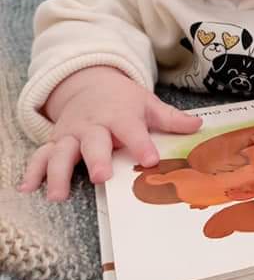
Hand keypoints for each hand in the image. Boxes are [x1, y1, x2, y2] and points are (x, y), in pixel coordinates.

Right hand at [18, 67, 201, 200]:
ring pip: (61, 152)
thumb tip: (199, 125)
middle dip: (96, 159)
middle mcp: (94, 125)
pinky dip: (33, 172)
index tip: (150, 160)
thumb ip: (171, 119)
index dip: (141, 144)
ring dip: (57, 172)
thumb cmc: (124, 101)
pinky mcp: (55, 142)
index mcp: (120, 115)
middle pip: (94, 142)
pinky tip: (28, 188)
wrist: (89, 83)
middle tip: (100, 177)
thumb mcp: (148, 104)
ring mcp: (71, 134)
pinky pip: (40, 156)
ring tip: (57, 195)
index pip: (132, 130)